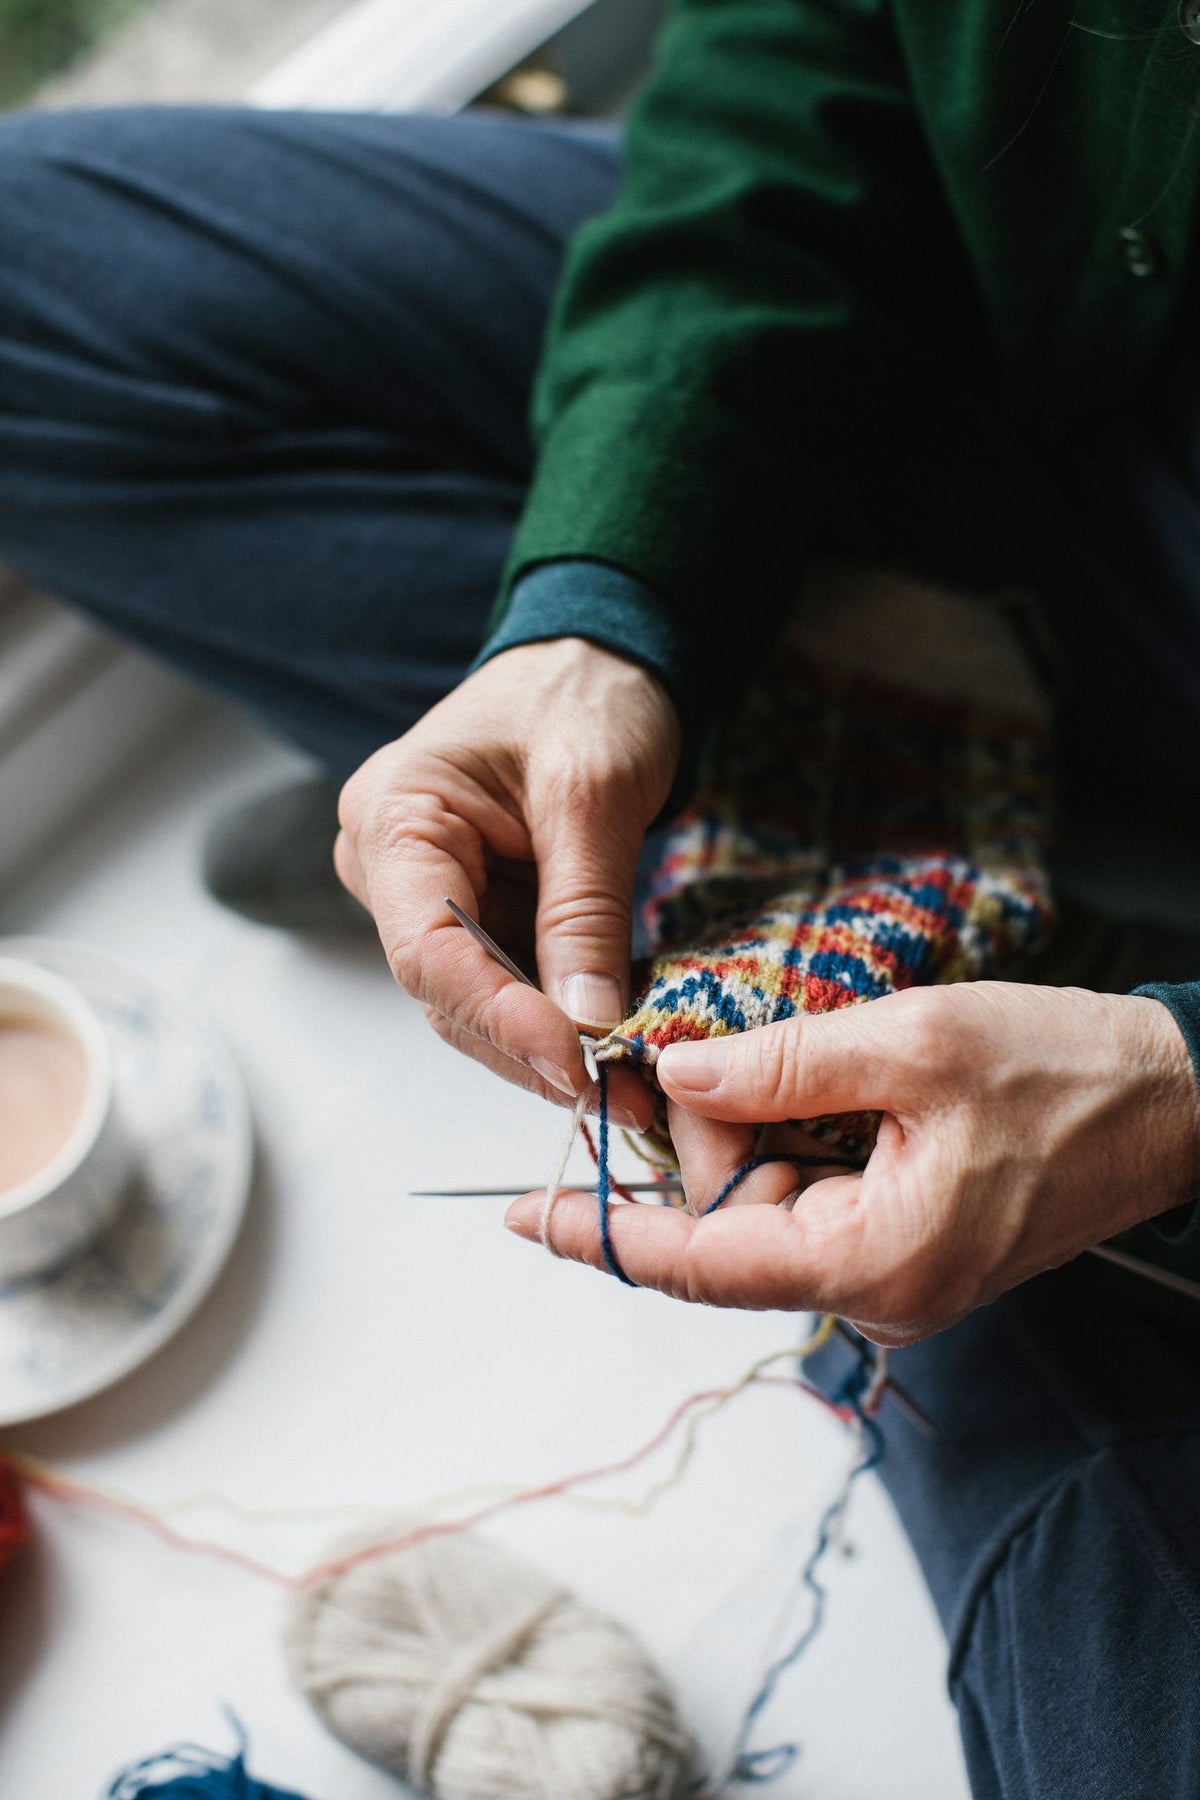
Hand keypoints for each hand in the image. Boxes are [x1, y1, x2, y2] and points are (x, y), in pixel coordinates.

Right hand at [335, 638, 679, 1122]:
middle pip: (446, 990)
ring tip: (626, 1087)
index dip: (499, 1016)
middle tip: (618, 1096)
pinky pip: (508, 983)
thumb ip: (585, 911)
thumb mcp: (594, 795)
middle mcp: (390, 865)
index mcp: (393, 818)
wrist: (601, 656)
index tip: (574, 1060)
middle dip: (530, 1047)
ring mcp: (430, 894)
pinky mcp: (476, 912)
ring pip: (476, 1001)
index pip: (427, 949)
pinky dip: (558, 1019)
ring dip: (547, 1047)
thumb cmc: (587, 697)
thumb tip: (589, 1024)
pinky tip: (613, 1048)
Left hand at [505, 983, 1199, 1341]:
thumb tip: (675, 1076)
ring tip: (793, 1061)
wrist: (1173, 1100)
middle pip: (725, 1226)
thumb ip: (784, 1065)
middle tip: (715, 1050)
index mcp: (874, 1262)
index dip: (603, 1235)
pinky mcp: (905, 1244)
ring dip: (749, 1133)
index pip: (699, 1262)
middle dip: (700, 1136)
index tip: (523, 1212)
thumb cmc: (1065, 1072)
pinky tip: (819, 1088)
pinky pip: (809, 1200)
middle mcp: (876, 1292)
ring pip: (764, 1209)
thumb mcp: (915, 1044)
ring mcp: (892, 1275)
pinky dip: (788, 1141)